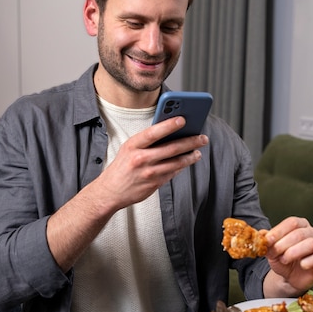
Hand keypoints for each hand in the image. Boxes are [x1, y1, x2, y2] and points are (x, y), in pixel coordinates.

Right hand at [47, 116, 207, 271]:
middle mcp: (141, 159)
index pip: (153, 132)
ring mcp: (148, 173)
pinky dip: (180, 167)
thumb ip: (147, 142)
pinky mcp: (154, 185)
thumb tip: (171, 133)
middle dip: (190, 142)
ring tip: (197, 152)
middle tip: (202, 138)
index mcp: (133, 146)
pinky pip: (172, 173)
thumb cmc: (121, 167)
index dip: (168, 125)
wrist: (110, 192)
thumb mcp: (129, 149)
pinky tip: (186, 162)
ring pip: (176, 163)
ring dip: (190, 157)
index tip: (183, 119)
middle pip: (171, 148)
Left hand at [263, 217, 312, 297]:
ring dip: (294, 252)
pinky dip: (306, 262)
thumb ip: (267, 242)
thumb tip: (261, 234)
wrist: (290, 276)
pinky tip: (301, 265)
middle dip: (283, 244)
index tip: (268, 240)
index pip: (291, 223)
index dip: (279, 231)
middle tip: (275, 252)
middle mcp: (311, 233)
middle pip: (299, 233)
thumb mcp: (272, 250)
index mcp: (299, 225)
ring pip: (310, 244)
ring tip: (284, 259)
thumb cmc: (283, 259)